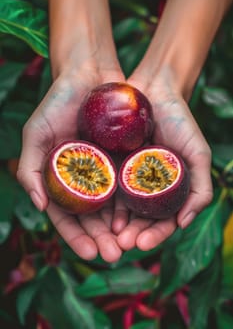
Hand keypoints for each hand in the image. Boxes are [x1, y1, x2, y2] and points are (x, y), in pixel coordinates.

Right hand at [17, 66, 127, 262]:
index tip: (89, 252)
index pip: (67, 216)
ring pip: (112, 207)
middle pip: (92, 218)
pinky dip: (132, 204)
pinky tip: (140, 218)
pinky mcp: (123, 159)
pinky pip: (129, 185)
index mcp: (61, 179)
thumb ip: (30, 169)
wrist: (89, 75)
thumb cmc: (58, 102)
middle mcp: (84, 179)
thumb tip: (40, 206)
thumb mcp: (36, 133)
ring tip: (130, 245)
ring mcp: (105, 170)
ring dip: (120, 228)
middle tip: (114, 256)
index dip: (76, 237)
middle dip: (101, 239)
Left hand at [115, 69, 212, 250]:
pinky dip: (104, 201)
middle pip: (140, 218)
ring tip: (109, 234)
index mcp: (168, 188)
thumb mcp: (198, 154)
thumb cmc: (180, 121)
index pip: (163, 220)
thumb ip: (200, 188)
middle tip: (122, 244)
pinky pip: (106, 185)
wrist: (154, 90)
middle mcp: (147, 186)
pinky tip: (97, 210)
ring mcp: (128, 176)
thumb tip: (185, 223)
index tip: (144, 243)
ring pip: (121, 207)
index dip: (155, 235)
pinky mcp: (111, 162)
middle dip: (133, 234)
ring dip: (115, 224)